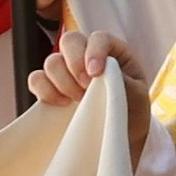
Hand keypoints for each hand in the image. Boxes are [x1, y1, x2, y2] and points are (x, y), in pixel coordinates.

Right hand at [26, 30, 152, 166]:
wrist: (120, 136)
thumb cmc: (133, 110)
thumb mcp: (138, 97)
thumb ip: (123, 82)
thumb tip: (103, 73)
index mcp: (111, 51)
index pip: (98, 38)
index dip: (94, 51)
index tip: (95, 73)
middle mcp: (85, 55)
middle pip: (69, 41)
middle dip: (74, 63)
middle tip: (84, 87)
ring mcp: (66, 71)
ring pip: (51, 61)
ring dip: (62, 81)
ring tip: (78, 100)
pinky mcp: (51, 88)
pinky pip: (36, 80)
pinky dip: (45, 90)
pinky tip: (62, 104)